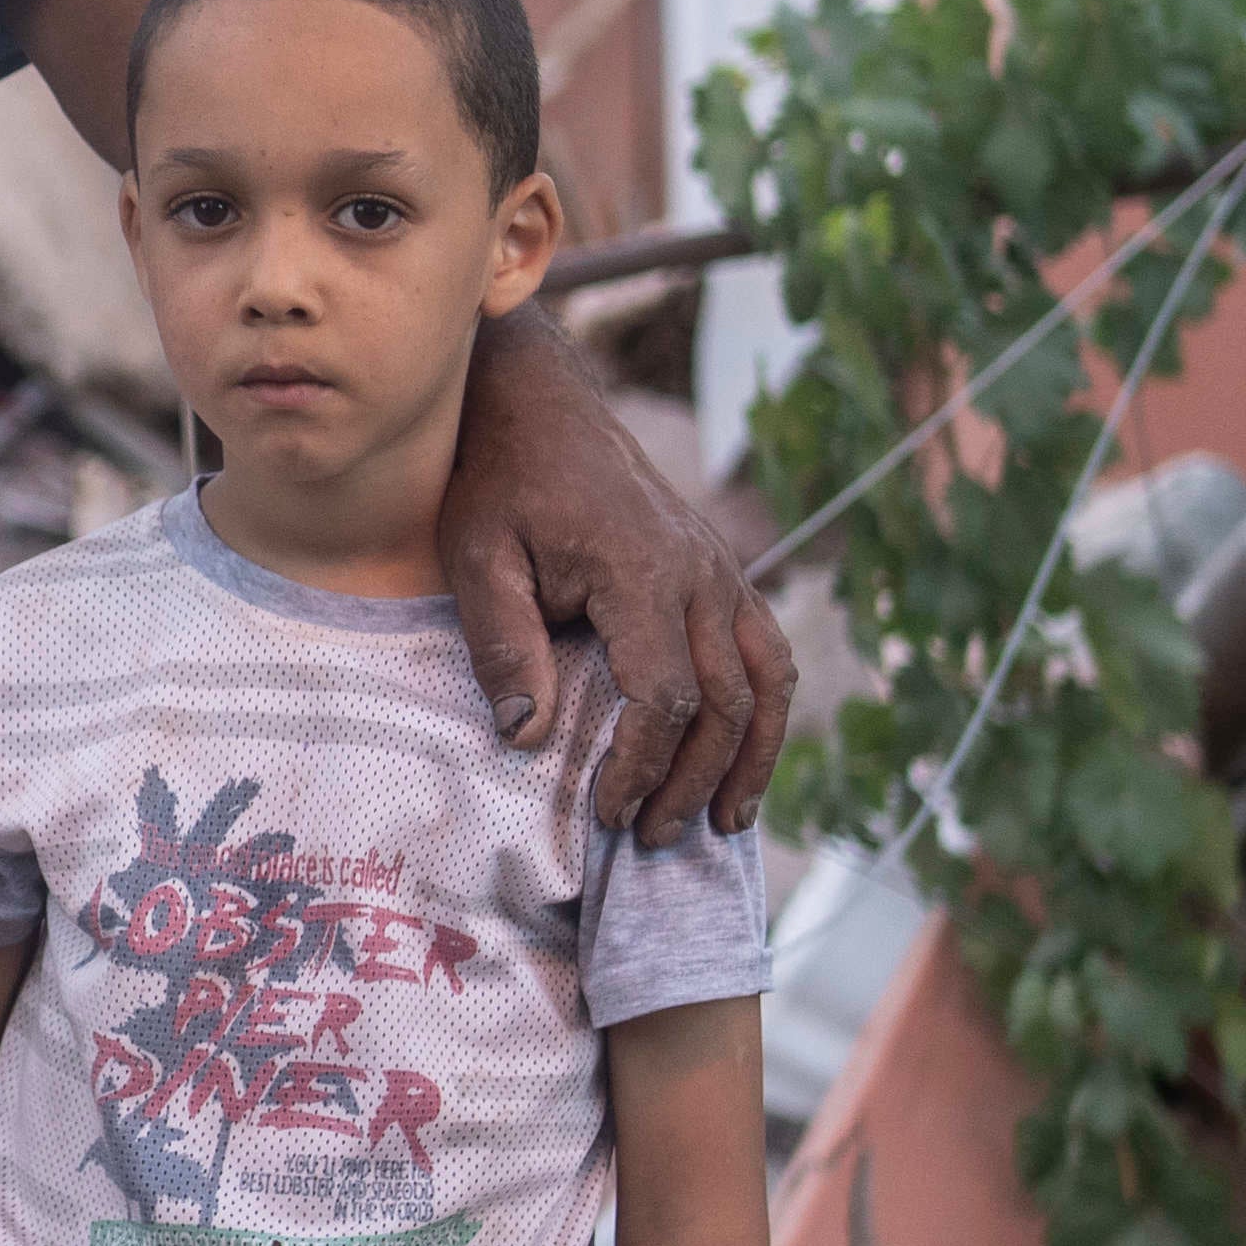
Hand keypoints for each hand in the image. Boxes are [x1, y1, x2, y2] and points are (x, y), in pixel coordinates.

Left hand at [438, 341, 783, 837]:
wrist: (541, 408)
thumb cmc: (501, 481)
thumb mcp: (477, 556)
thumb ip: (501, 642)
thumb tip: (524, 734)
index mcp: (644, 571)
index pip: (666, 694)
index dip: (642, 764)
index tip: (606, 811)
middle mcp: (702, 573)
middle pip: (723, 700)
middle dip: (691, 780)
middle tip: (650, 837)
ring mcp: (722, 571)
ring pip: (766, 680)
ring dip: (751, 757)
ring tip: (725, 824)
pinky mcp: (723, 574)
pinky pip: (768, 652)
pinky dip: (766, 712)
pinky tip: (744, 761)